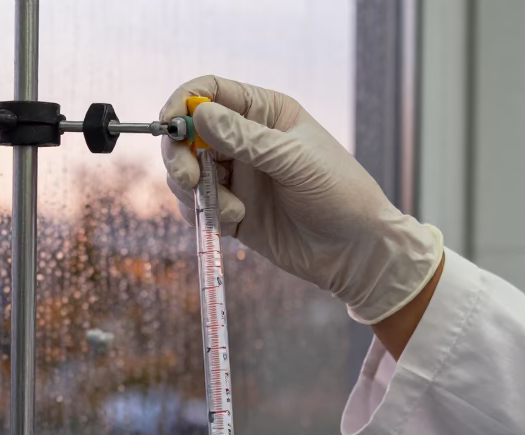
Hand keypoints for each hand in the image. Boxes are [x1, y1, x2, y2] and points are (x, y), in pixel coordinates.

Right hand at [160, 76, 443, 324]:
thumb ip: (245, 138)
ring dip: (194, 189)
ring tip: (229, 209)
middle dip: (180, 154)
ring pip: (186, 172)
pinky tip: (234, 221)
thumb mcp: (294, 160)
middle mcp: (245, 141)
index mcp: (265, 113)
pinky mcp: (232, 213)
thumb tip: (199, 114)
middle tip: (189, 178)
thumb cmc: (339, 193)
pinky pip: (197, 206)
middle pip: (188, 134)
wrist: (356, 251)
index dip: (184, 102)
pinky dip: (203, 213)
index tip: (168, 121)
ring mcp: (238, 178)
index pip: (211, 92)